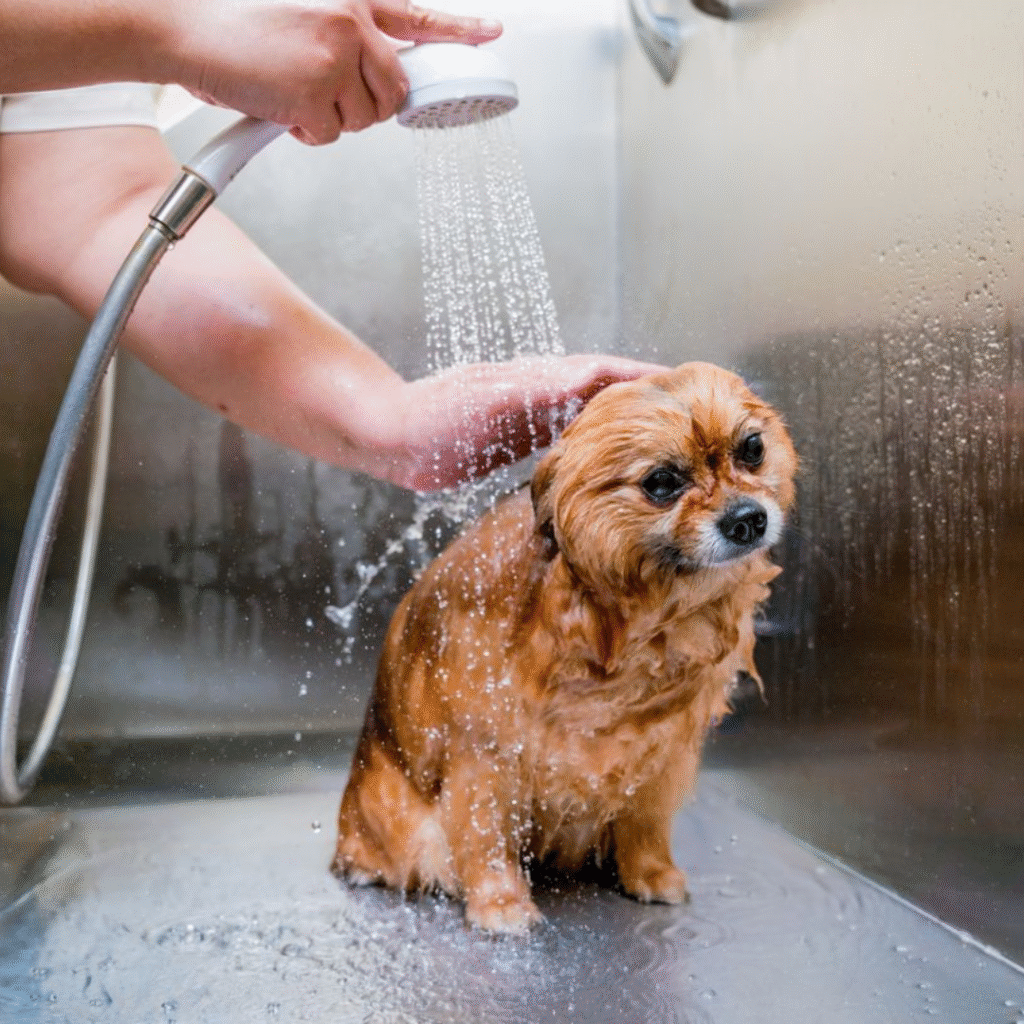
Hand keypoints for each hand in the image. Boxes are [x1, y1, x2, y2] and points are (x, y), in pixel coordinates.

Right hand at [161, 1, 502, 143]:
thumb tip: (370, 77)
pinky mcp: (317, 88)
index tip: (491, 33)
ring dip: (329, 120)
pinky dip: (302, 132)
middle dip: (363, 107)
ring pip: (363, 119)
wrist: (181, 27)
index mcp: (349, 0)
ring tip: (288, 91)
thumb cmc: (231, 25)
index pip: (414, 17)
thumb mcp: (298, 14)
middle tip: (323, 97)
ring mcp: (336, 54)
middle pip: (393, 92)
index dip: (457, 29)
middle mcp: (351, 22)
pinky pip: (329, 136)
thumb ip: (342, 38)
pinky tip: (276, 104)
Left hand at [390, 355, 668, 489]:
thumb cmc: (436, 415)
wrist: (393, 440)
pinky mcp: (514, 444)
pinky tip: (603, 463)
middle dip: (642, 399)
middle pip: (603, 392)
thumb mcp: (492, 398)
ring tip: (657, 438)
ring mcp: (528, 418)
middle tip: (683, 413)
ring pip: (586, 417)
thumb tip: (590, 375)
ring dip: (621, 424)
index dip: (643, 376)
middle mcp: (540, 393)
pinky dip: (590, 446)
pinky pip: (564, 442)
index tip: (682, 382)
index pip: (604, 371)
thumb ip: (539, 387)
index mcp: (541, 377)